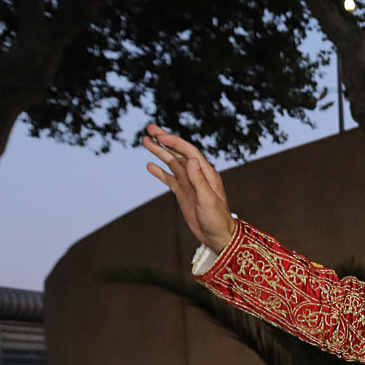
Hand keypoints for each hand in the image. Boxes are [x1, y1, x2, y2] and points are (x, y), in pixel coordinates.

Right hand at [142, 123, 235, 251]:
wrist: (218, 236)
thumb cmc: (217, 219)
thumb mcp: (207, 199)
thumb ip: (198, 180)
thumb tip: (190, 159)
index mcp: (206, 173)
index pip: (188, 151)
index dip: (174, 142)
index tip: (159, 136)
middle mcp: (197, 175)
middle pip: (179, 152)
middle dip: (164, 140)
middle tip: (149, 128)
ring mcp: (189, 183)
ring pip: (172, 163)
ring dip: (160, 152)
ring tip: (146, 141)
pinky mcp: (184, 193)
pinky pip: (170, 178)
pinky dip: (160, 171)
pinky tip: (150, 165)